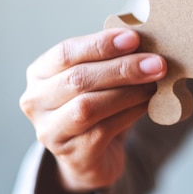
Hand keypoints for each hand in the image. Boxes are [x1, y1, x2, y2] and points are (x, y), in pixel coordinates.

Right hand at [19, 28, 166, 192]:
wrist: (95, 155)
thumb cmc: (99, 104)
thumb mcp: (99, 78)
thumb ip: (112, 59)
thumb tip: (146, 43)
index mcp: (40, 73)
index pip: (66, 52)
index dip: (101, 44)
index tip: (134, 38)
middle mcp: (36, 101)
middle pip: (78, 79)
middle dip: (122, 69)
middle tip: (156, 63)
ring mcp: (50, 131)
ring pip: (87, 106)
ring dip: (128, 92)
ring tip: (154, 84)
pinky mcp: (71, 154)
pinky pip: (103, 130)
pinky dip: (130, 113)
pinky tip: (148, 104)